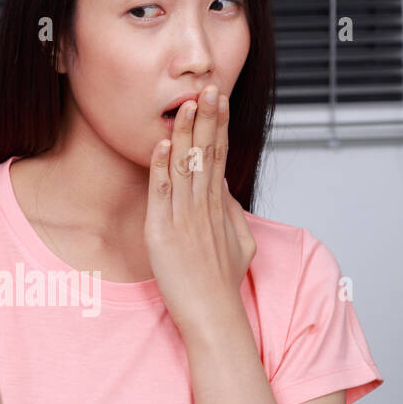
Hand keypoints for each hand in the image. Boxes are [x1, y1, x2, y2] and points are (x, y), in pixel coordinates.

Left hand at [143, 85, 255, 336]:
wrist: (214, 317)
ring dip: (186, 133)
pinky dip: (162, 169)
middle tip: (210, 86)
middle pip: (206, 154)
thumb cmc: (223, 286)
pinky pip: (162, 195)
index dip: (218, 126)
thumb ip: (232, 213)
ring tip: (187, 103)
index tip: (219, 98)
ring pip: (186, 168)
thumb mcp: (240, 245)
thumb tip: (225, 187)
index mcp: (219, 208)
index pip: (220, 156)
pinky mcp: (164, 235)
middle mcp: (204, 208)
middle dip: (208, 118)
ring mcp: (184, 220)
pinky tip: (165, 145)